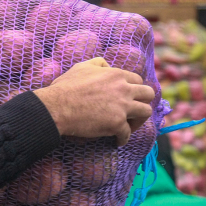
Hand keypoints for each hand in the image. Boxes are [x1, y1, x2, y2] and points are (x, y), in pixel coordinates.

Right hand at [35, 58, 154, 145]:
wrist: (56, 107)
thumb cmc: (65, 87)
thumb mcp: (82, 67)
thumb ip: (98, 63)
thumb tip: (106, 66)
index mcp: (116, 75)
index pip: (137, 80)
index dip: (134, 89)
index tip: (128, 97)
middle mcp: (123, 89)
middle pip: (148, 94)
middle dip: (143, 102)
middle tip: (133, 111)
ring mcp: (122, 107)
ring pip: (145, 112)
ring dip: (138, 121)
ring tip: (129, 127)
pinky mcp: (116, 124)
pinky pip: (127, 133)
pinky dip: (123, 138)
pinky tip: (117, 141)